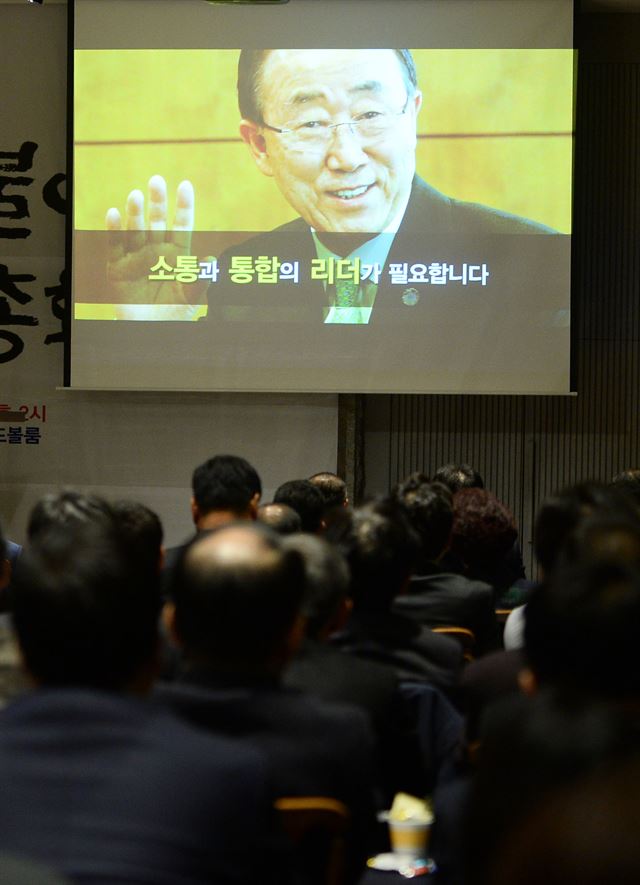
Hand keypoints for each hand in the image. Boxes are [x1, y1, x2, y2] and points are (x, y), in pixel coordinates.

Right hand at [105, 176, 202, 318]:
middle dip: (157, 202)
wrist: (150, 332)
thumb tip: (211, 263)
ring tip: (136, 196)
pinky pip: (115, 246)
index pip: (182, 226)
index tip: (185, 186)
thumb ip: (199, 280)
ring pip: (135, 230)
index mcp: (176, 255)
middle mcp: (156, 251)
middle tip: (156, 181)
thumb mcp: (190, 299)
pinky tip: (114, 213)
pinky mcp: (118, 268)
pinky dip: (114, 230)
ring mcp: (136, 258)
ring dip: (135, 213)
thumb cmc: (173, 315)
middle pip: (157, 222)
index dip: (183, 206)